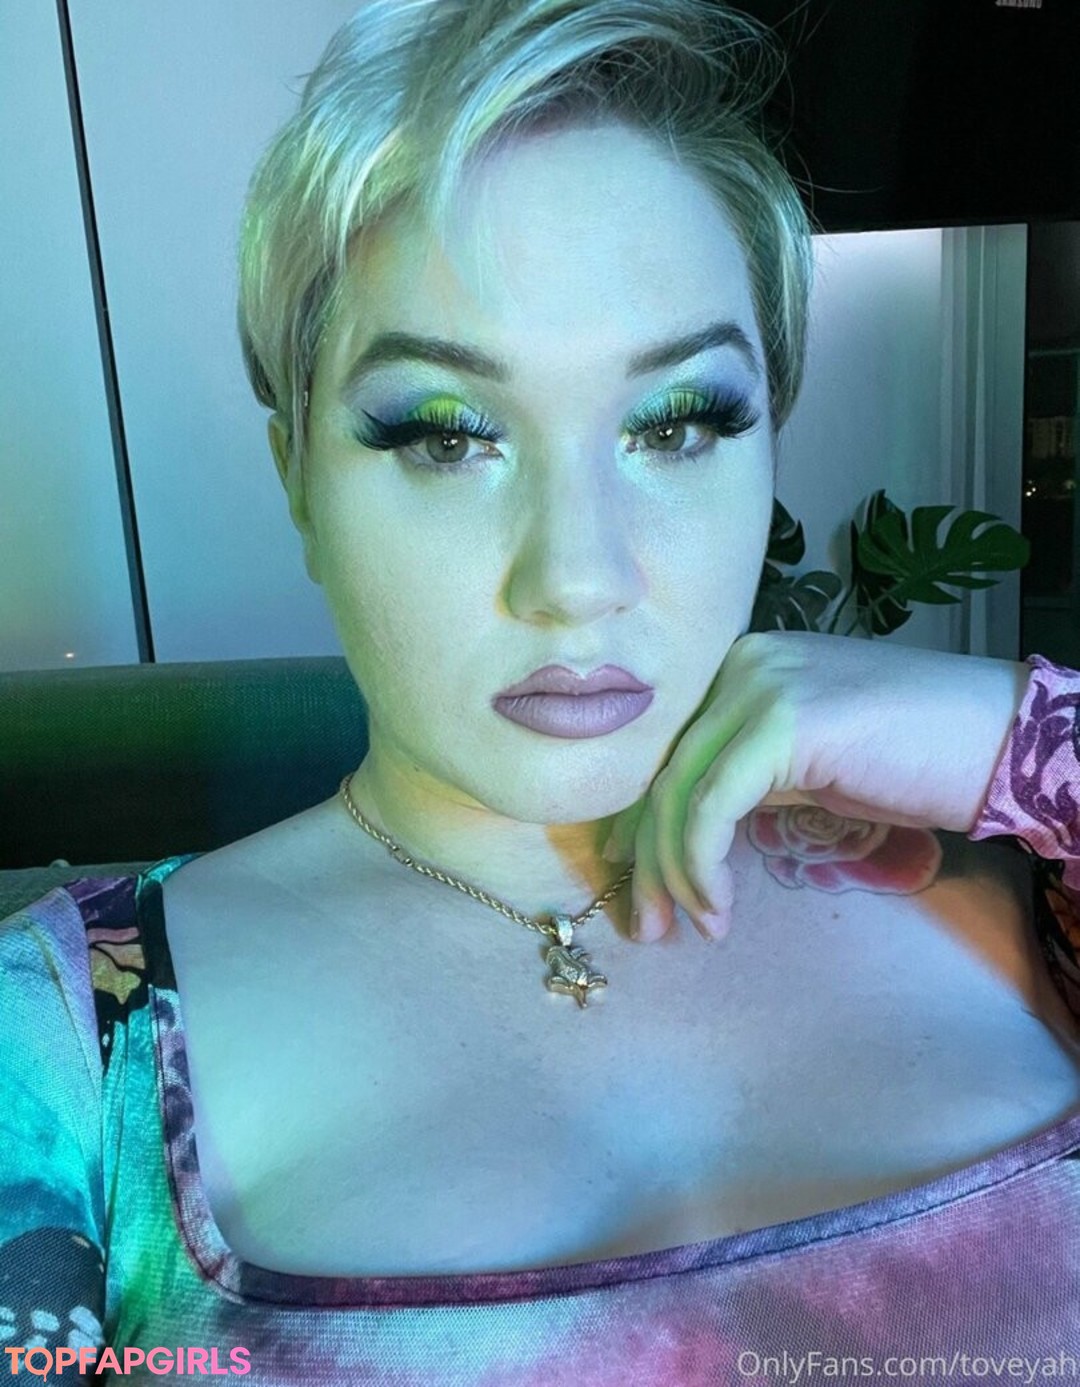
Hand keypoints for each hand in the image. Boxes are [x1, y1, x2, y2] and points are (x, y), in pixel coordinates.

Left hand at [604, 630, 1031, 942]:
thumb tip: (690, 836)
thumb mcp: (810, 765)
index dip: (644, 828)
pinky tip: (719, 906)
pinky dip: (703, 865)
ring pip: (678, 793)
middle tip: (649, 927)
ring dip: (675, 875)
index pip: (669, 752)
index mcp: (741, 667)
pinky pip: (712, 807)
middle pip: (663, 772)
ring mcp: (759, 686)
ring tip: (694, 929)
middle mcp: (740, 664)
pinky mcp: (783, 722)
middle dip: (647, 860)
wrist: (1002, 739)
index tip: (644, 890)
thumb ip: (749, 779)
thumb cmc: (916, 759)